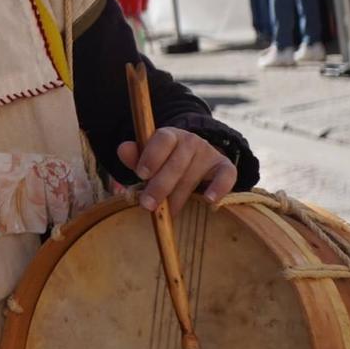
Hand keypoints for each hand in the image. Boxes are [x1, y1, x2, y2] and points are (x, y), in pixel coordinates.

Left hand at [117, 127, 238, 217]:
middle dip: (160, 186)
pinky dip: (219, 188)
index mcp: (169, 135)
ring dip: (180, 196)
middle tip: (148, 205)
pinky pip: (227, 175)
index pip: (162, 139)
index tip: (141, 175)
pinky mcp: (224, 167)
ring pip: (193, 176)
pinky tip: (209, 201)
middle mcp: (191, 141)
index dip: (151, 156)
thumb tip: (123, 149)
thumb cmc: (164, 163)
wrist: (193, 160)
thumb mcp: (147, 158)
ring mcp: (209, 153)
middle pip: (176, 163)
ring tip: (169, 213)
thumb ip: (134, 156)